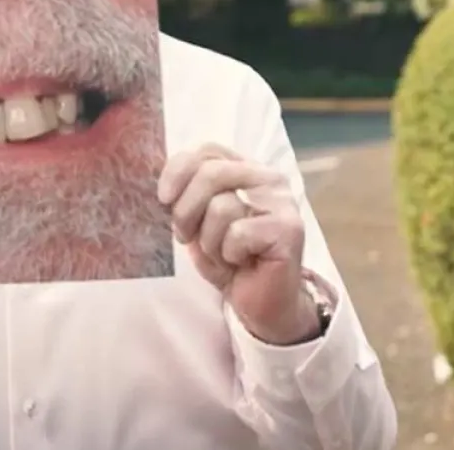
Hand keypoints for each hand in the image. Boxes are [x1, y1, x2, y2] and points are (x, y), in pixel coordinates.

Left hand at [156, 143, 318, 344]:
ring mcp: (283, 203)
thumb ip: (187, 194)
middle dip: (186, 210)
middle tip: (184, 235)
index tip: (163, 199)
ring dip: (209, 240)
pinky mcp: (289, 229)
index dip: (178, 171)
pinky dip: (229, 255)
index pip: (208, 150)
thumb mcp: (198, 221)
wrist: (259, 302)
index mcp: (246, 169)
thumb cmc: (227, 258)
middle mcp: (269, 179)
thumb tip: (164, 184)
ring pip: (221, 207)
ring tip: (223, 254)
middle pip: (211, 173)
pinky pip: (238, 234)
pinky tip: (242, 262)